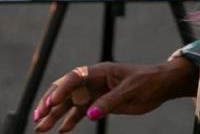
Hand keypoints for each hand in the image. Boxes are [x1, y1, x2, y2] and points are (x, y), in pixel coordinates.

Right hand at [33, 58, 195, 131]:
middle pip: (67, 91)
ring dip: (56, 115)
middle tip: (38, 118)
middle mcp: (94, 80)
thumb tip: (90, 115)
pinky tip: (61, 130)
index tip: (50, 104)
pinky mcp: (100, 103)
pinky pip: (80, 112)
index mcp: (100, 71)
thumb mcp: (130, 91)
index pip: (75, 78)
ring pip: (70, 104)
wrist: (161, 86)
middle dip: (50, 104)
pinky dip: (70, 121)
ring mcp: (96, 92)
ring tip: (41, 128)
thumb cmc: (147, 81)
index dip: (61, 90)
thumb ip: (109, 102)